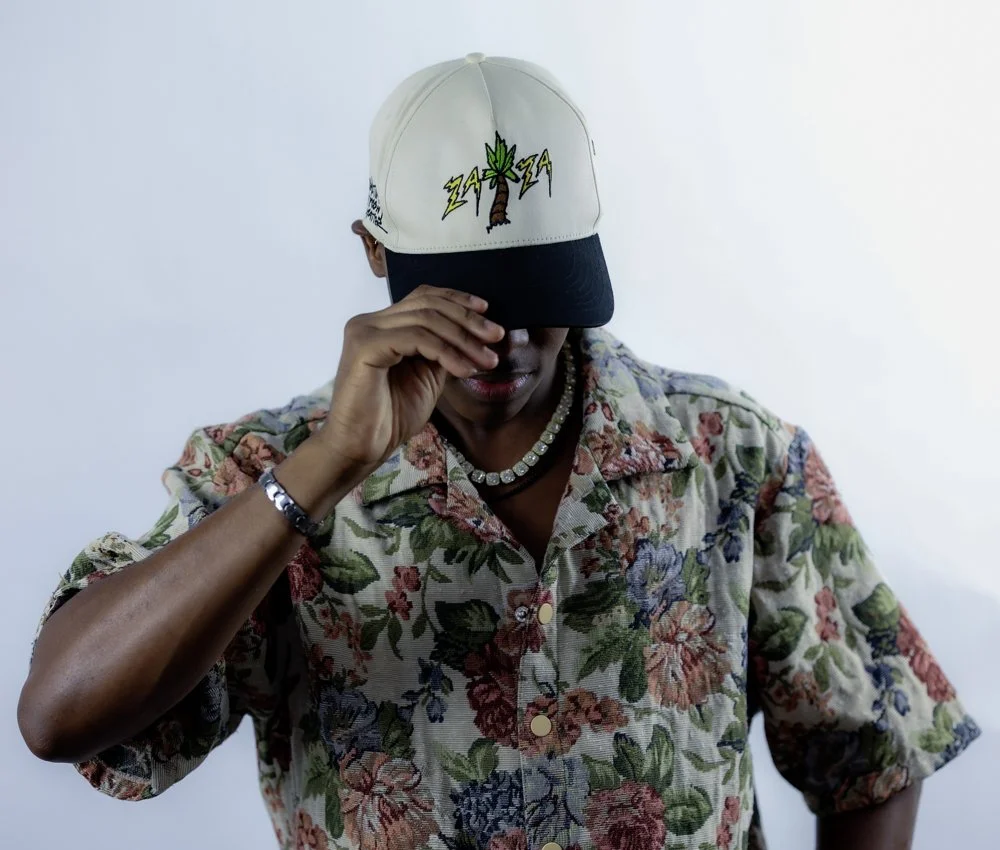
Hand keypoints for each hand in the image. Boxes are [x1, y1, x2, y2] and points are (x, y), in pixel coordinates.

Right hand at [318, 285, 504, 471]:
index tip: (489, 313)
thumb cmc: (391, 417)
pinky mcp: (365, 346)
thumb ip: (443, 350)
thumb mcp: (428, 376)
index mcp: (383, 325)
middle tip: (497, 337)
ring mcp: (365, 330)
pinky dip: (446, 352)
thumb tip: (477, 334)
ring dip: (464, 339)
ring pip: (426, 319)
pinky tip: (465, 370)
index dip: (458, 300)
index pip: (424, 297)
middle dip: (468, 319)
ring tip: (488, 360)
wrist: (361, 448)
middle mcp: (370, 322)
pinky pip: (416, 338)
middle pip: (428, 304)